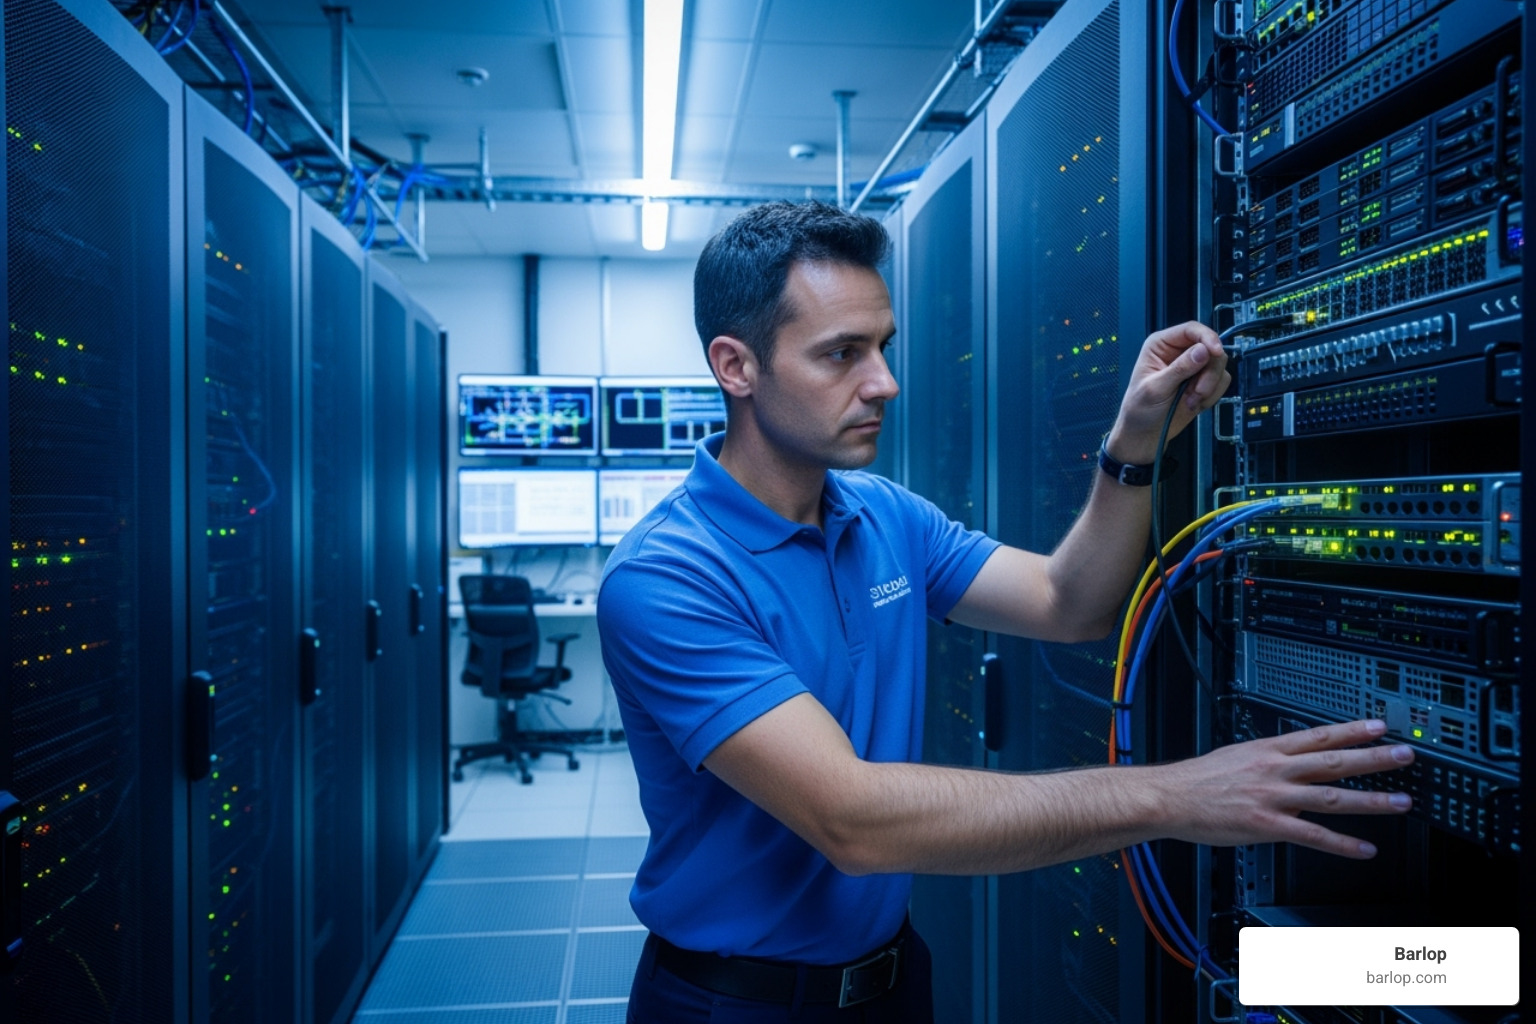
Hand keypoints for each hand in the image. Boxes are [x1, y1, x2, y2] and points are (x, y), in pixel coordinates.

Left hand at [1105, 322, 1230, 463]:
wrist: (1146, 435)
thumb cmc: (1140, 409)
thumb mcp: (1156, 388)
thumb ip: (1180, 369)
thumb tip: (1202, 351)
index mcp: (1162, 345)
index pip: (1191, 330)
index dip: (1207, 338)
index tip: (1216, 352)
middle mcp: (1179, 352)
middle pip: (1211, 347)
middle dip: (1208, 372)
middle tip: (1197, 391)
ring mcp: (1193, 367)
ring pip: (1219, 365)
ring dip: (1209, 386)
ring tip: (1191, 400)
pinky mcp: (1204, 382)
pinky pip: (1221, 382)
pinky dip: (1212, 395)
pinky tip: (1194, 403)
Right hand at [1156, 719, 1414, 858]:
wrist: (1168, 798)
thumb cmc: (1196, 781)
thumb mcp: (1234, 757)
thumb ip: (1265, 761)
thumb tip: (1286, 761)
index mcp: (1266, 750)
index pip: (1318, 736)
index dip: (1352, 730)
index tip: (1379, 726)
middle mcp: (1275, 770)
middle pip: (1334, 761)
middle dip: (1374, 758)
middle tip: (1404, 755)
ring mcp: (1273, 797)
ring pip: (1332, 796)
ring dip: (1371, 800)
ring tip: (1401, 801)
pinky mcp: (1267, 825)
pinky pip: (1313, 835)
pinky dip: (1343, 844)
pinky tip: (1365, 849)